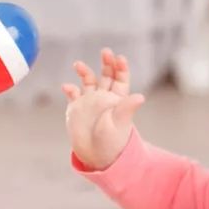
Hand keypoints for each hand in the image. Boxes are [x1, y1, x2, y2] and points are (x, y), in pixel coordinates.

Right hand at [61, 48, 144, 170]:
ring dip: (84, 71)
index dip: (121, 67)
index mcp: (118, 100)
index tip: (119, 58)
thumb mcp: (120, 123)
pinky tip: (67, 87)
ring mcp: (89, 102)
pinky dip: (69, 88)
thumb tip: (141, 97)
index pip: (121, 79)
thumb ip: (127, 108)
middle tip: (106, 52)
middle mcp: (104, 98)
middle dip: (106, 63)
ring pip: (87, 80)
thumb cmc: (112, 142)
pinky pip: (72, 94)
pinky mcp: (76, 108)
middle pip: (106, 75)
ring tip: (77, 65)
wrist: (96, 157)